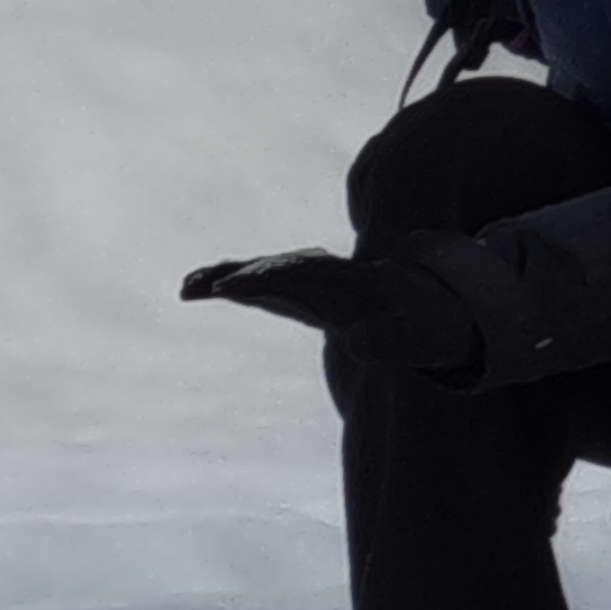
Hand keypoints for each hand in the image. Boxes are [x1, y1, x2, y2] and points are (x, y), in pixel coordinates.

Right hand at [183, 246, 485, 382]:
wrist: (420, 303)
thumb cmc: (421, 321)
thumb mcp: (418, 334)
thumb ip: (393, 339)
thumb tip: (357, 341)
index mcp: (352, 281)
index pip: (311, 275)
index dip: (279, 275)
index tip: (250, 282)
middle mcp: (325, 274)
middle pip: (279, 268)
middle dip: (246, 274)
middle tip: (210, 285)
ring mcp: (307, 279)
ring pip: (260, 273)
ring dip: (225, 276)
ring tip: (189, 286)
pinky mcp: (293, 290)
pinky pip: (255, 283)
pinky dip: (225, 282)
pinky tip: (192, 288)